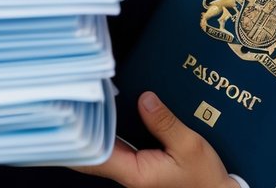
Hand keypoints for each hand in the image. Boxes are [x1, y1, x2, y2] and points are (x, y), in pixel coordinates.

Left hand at [76, 91, 236, 187]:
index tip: (71, 112)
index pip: (96, 155)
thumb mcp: (189, 145)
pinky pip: (116, 145)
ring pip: (102, 147)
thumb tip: (145, 99)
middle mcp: (128, 172)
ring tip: (87, 100)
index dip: (80, 135)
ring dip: (95, 127)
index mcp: (136, 172)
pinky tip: (109, 111)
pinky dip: (110, 130)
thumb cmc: (204, 177)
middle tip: (74, 98)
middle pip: (93, 150)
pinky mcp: (138, 162)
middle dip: (83, 127)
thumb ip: (165, 122)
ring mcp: (131, 168)